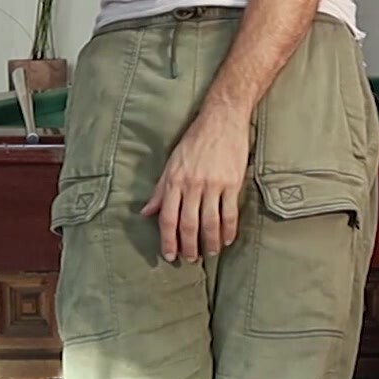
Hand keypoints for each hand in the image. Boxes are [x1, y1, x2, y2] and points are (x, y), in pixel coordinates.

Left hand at [139, 100, 248, 262]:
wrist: (222, 119)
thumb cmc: (195, 139)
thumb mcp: (171, 163)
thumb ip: (159, 190)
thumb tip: (145, 212)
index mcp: (174, 181)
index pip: (168, 218)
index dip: (167, 240)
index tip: (170, 255)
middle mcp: (192, 185)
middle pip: (188, 224)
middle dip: (189, 246)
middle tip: (191, 259)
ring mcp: (213, 184)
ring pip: (210, 222)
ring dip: (209, 242)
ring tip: (210, 253)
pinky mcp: (232, 183)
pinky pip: (230, 213)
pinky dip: (228, 230)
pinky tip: (226, 239)